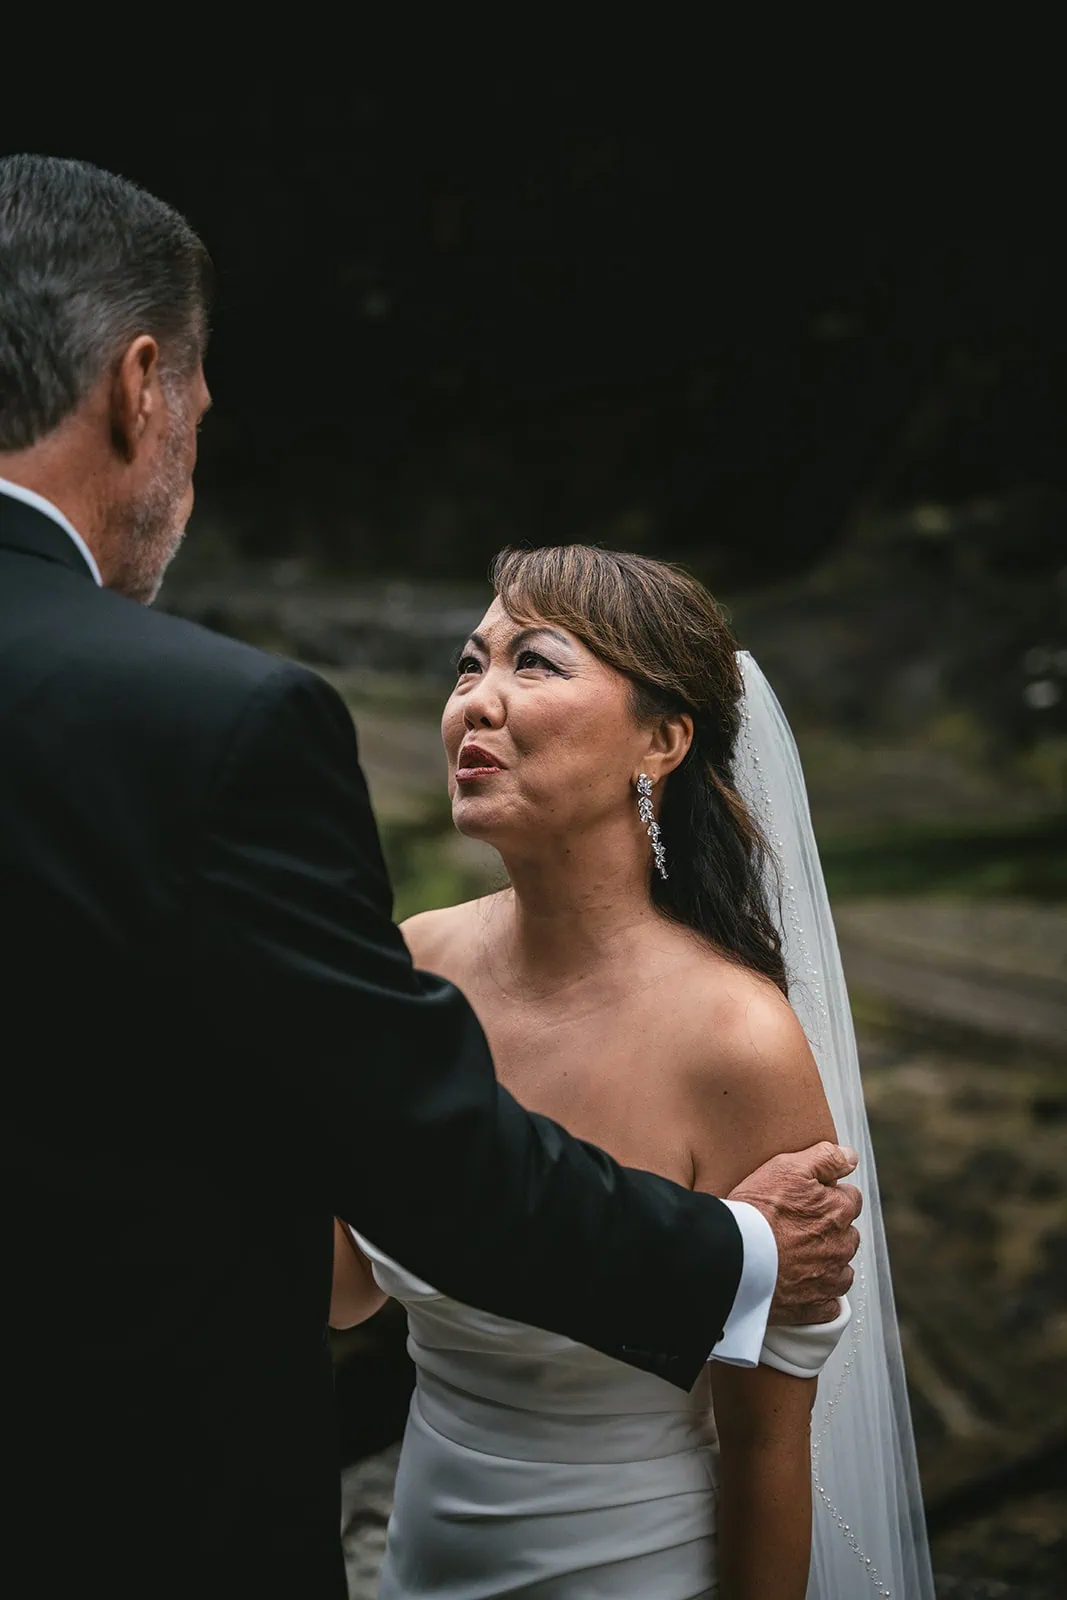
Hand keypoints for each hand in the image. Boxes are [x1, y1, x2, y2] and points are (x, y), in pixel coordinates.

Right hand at [728, 1142, 861, 1325]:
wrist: (734, 1257)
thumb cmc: (757, 1211)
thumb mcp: (788, 1167)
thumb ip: (825, 1158)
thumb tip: (850, 1157)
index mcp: (840, 1211)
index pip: (849, 1198)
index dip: (827, 1196)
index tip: (807, 1200)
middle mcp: (842, 1246)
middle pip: (847, 1233)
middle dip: (830, 1229)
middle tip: (796, 1226)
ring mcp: (830, 1278)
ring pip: (840, 1267)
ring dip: (826, 1261)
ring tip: (795, 1255)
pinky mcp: (815, 1307)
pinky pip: (829, 1303)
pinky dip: (819, 1295)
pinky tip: (799, 1283)